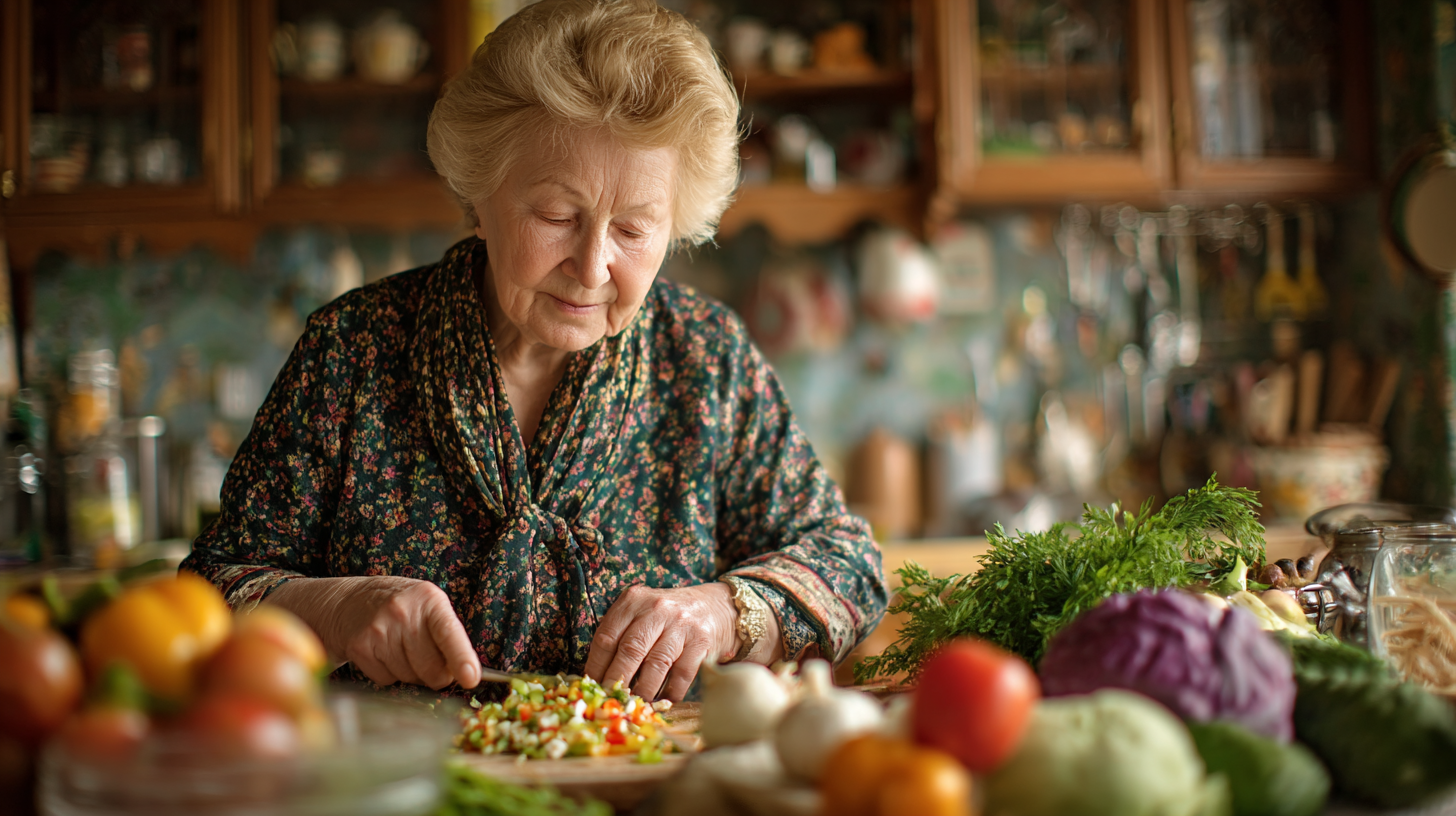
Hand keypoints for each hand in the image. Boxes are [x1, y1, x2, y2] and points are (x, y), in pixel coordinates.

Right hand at [267, 576, 481, 689]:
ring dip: (410, 673)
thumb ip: (448, 636)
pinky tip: (383, 654)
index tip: (470, 679)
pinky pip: (385, 680)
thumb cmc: (401, 609)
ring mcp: (379, 629)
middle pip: (431, 668)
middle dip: (435, 675)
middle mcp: (403, 612)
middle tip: (430, 663)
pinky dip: (388, 674)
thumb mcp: (428, 608)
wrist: (348, 602)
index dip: (461, 658)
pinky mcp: (359, 647)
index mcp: (429, 599)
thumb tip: (466, 675)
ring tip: (400, 650)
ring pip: (409, 677)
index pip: (449, 633)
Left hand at [584, 583, 738, 701]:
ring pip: (656, 664)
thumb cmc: (668, 616)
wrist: (714, 606)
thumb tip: (600, 677)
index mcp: (634, 600)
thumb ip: (621, 635)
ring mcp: (681, 624)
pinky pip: (682, 674)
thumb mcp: (641, 612)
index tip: (592, 685)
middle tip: (612, 699)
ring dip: (644, 690)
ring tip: (636, 704)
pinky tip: (663, 701)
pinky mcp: (701, 641)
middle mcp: (657, 609)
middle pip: (630, 650)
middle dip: (617, 680)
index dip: (596, 665)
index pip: (607, 636)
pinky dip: (671, 692)